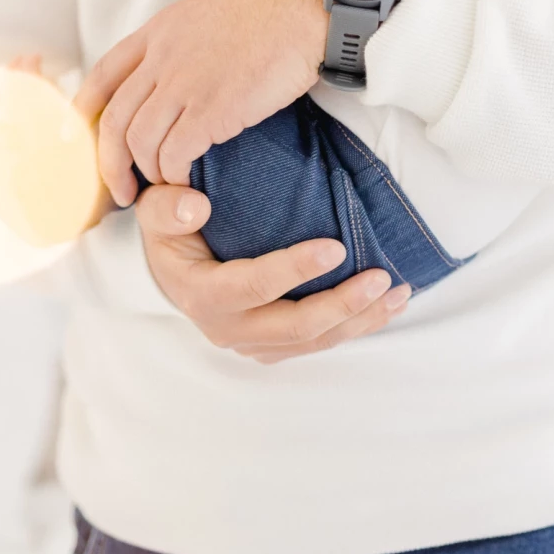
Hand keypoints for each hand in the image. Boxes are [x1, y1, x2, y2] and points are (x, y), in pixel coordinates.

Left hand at [77, 0, 327, 203]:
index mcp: (158, 31)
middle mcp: (161, 56)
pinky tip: (187, 181)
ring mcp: (184, 82)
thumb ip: (186, 40)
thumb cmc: (273, 5)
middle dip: (108, 162)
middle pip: (113, 119)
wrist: (306, 1)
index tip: (84, 140)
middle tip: (119, 189)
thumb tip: (186, 67)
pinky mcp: (212, 108)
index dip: (85, 114)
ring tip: (160, 188)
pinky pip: (175, 154)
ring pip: (139, 142)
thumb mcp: (209, 10)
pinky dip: (175, 175)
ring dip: (146, 173)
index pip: (101, 76)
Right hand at [136, 182, 410, 361]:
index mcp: (202, 294)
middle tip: (383, 277)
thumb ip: (168, 207)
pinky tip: (385, 307)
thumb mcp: (155, 211)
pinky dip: (354, 326)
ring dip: (360, 320)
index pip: (253, 285)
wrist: (168, 269)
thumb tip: (197, 206)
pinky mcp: (272, 347)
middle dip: (344, 304)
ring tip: (398, 292)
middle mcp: (228, 328)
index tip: (335, 247)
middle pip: (295, 326)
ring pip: (314, 341)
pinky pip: (317, 343)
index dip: (294, 270)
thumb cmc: (170, 232)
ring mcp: (252, 343)